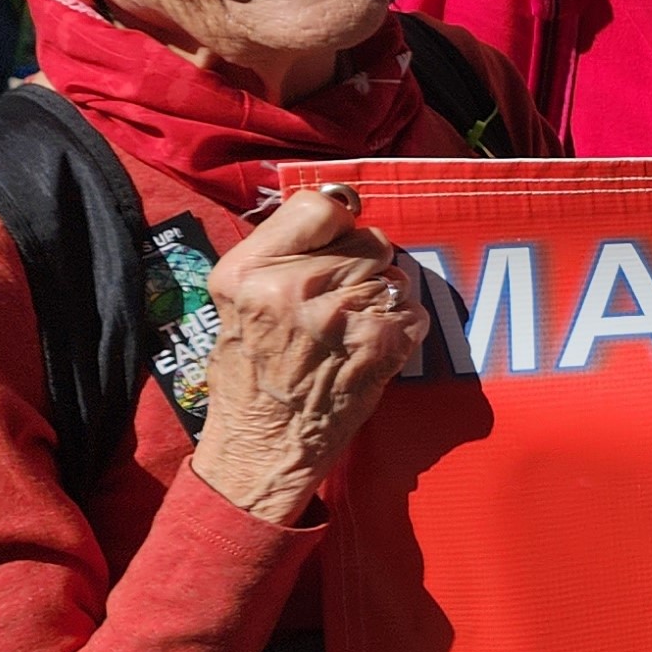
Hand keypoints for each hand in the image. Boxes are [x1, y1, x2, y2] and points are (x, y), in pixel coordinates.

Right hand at [186, 187, 426, 526]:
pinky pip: (413, 310)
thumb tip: (338, 209)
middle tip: (337, 303)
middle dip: (362, 265)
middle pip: (368, 238)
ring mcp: (340, 315)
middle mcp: (293, 287)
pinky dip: (402, 329)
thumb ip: (281, 252)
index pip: (319, 205)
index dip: (334, 223)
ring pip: (395, 273)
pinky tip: (370, 350)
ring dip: (383, 297)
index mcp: (249, 271)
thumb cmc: (251, 372)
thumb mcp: (237, 300)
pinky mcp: (380, 342)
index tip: (332, 244)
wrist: (263, 445)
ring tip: (349, 330)